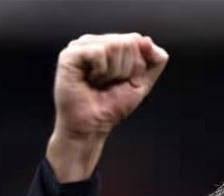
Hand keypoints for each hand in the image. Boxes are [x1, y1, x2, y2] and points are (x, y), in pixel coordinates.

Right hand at [46, 33, 168, 181]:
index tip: (122, 82)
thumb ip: (154, 60)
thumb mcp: (142, 82)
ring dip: (113, 73)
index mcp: (109, 44)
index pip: (136, 40)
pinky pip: (99, 52)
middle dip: (125, 70)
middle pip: (128, 42)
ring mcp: (80, 46)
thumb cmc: (113, 106)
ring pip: (114, 45)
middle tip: (108, 85)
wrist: (92, 127)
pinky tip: (89, 81)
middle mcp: (94, 42)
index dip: (136, 66)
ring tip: (98, 84)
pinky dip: (101, 71)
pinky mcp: (69, 55)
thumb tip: (146, 40)